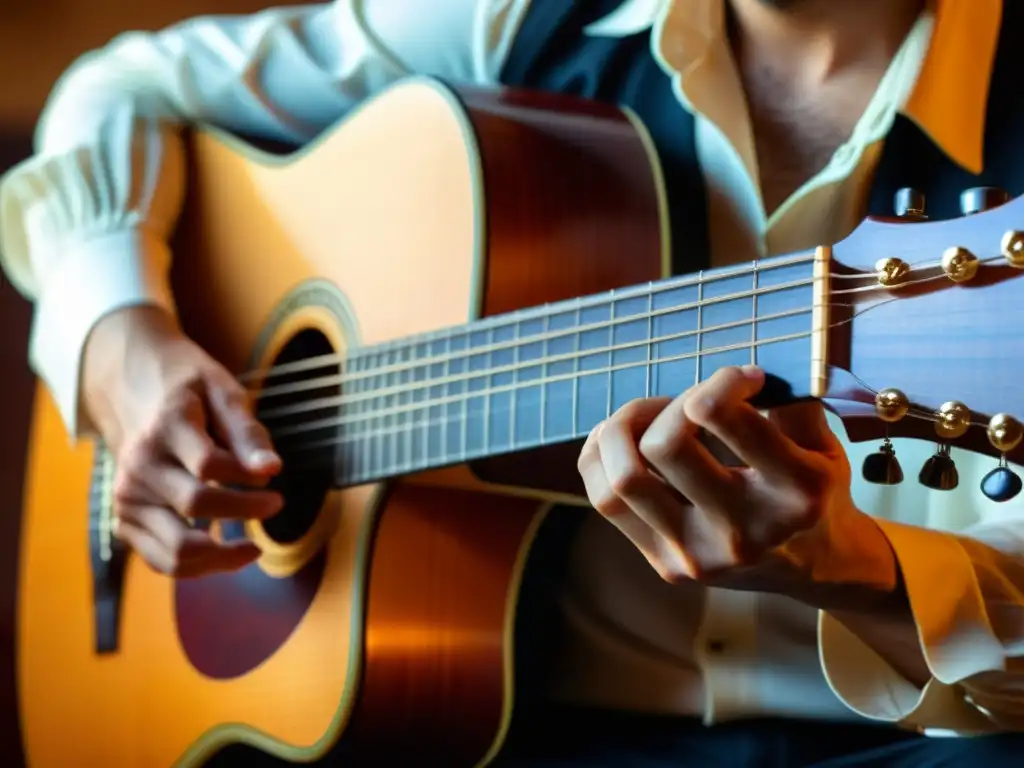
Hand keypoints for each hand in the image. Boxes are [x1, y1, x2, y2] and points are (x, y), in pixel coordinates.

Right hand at [83, 307, 283, 577]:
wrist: (130, 392)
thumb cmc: (189, 392)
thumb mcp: (223, 392)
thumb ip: (247, 432)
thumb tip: (272, 470)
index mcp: (165, 427)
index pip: (208, 464)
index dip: (246, 477)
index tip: (274, 480)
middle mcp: (139, 466)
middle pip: (194, 504)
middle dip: (244, 510)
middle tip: (275, 504)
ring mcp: (128, 498)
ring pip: (176, 548)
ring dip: (223, 556)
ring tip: (253, 547)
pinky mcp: (124, 521)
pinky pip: (162, 560)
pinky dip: (198, 566)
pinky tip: (226, 551)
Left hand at [577, 365, 897, 602]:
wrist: (815, 567)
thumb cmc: (813, 491)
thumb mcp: (823, 443)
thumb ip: (787, 399)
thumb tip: (737, 369)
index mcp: (794, 491)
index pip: (723, 414)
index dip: (723, 379)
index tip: (740, 379)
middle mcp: (744, 530)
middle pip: (665, 445)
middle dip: (670, 404)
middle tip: (690, 403)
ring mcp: (700, 554)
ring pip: (623, 478)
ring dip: (622, 429)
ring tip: (644, 417)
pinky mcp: (668, 564)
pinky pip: (606, 501)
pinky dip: (602, 457)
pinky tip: (621, 441)